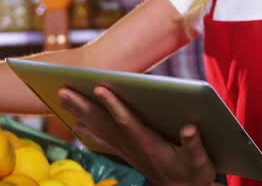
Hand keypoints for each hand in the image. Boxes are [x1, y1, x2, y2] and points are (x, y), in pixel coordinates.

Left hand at [59, 86, 216, 185]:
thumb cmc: (193, 173)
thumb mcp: (200, 161)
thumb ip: (194, 145)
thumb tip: (190, 128)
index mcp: (148, 144)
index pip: (126, 121)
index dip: (113, 105)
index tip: (99, 88)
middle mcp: (132, 146)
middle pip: (103, 123)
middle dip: (83, 106)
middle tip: (62, 91)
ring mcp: (128, 150)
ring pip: (100, 129)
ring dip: (80, 114)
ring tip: (61, 98)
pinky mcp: (128, 153)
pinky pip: (104, 141)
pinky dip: (88, 133)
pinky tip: (76, 126)